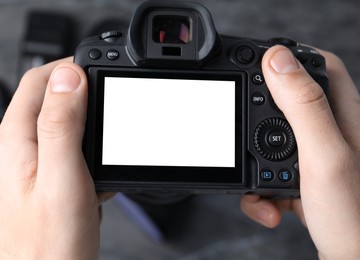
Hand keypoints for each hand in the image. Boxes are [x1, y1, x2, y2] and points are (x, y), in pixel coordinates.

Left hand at [0, 58, 108, 258]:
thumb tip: (69, 77)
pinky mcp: (56, 176)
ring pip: (70, 122)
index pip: (42, 80)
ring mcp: (41, 161)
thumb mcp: (62, 177)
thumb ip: (62, 124)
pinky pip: (78, 148)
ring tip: (113, 137)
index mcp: (19, 138)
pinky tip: (106, 170)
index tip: (102, 70)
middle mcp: (24, 146)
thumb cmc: (50, 241)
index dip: (72, 68)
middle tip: (113, 100)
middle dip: (87, 92)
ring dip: (94, 123)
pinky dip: (96, 150)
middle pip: (55, 97)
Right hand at [240, 46, 359, 258]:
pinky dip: (263, 191)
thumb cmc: (358, 218)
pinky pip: (276, 175)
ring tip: (260, 186)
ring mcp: (322, 160)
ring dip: (257, 162)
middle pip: (294, 102)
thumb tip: (278, 59)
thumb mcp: (325, 155)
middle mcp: (336, 135)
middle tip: (246, 125)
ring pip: (278, 142)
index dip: (292, 57)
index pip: (323, 66)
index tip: (262, 64)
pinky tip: (269, 207)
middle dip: (263, 112)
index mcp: (346, 117)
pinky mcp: (309, 184)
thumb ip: (303, 106)